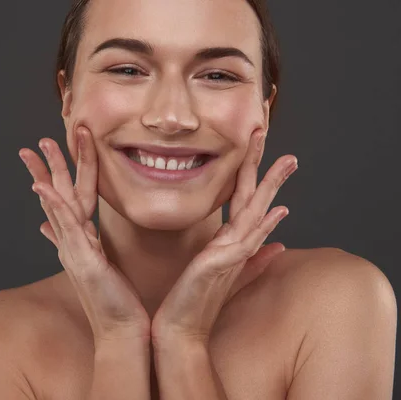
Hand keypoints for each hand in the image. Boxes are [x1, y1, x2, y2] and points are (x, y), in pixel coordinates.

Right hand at [19, 127, 150, 342]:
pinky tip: (44, 188)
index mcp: (81, 239)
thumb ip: (80, 242)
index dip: (60, 174)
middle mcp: (73, 242)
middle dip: (49, 167)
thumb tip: (53, 229)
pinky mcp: (83, 260)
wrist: (122, 330)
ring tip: (37, 150)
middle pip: (59, 196)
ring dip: (48, 175)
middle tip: (37, 142)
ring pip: (60, 204)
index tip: (53, 152)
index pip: (69, 199)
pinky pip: (67, 227)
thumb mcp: (98, 264)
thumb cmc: (116, 300)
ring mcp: (75, 250)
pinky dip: (54, 206)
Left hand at [151, 131, 297, 346]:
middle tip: (267, 132)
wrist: (180, 327)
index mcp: (231, 241)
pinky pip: (246, 244)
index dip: (255, 172)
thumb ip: (253, 258)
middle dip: (265, 167)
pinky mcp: (222, 267)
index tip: (258, 144)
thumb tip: (278, 245)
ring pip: (255, 214)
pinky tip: (275, 211)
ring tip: (286, 162)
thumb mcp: (222, 271)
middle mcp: (236, 244)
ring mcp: (232, 255)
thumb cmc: (196, 299)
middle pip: (255, 199)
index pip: (246, 200)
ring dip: (270, 188)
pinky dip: (262, 228)